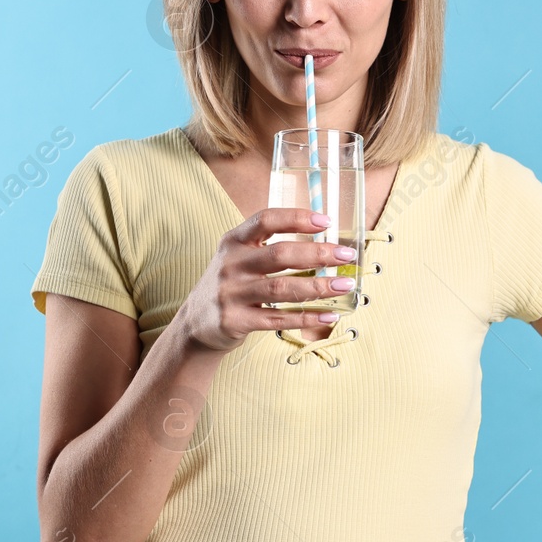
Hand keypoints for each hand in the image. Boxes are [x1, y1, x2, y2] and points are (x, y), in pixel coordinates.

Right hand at [179, 208, 356, 353]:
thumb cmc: (231, 284)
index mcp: (233, 241)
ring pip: (282, 288)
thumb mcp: (238, 257)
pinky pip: (278, 318)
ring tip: (345, 285)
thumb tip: (324, 242)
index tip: (325, 222)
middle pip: (280, 255)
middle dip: (318, 254)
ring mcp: (231, 294)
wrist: (196, 324)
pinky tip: (329, 314)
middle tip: (346, 255)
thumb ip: (269, 247)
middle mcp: (230, 264)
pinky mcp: (235, 321)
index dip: (296, 218)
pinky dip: (307, 317)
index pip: (265, 220)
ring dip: (319, 287)